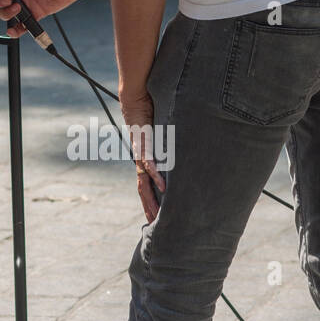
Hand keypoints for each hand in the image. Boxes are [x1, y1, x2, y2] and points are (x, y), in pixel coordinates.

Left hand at [120, 90, 165, 222]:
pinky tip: (162, 186)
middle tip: (153, 225)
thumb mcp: (161, 132)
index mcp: (144, 158)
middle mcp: (140, 157)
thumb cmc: (149, 110)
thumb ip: (168, 142)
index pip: (146, 184)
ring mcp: (141, 151)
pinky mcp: (143, 142)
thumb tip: (185, 148)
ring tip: (155, 214)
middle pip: (142, 187)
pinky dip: (156, 173)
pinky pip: (149, 161)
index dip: (149, 200)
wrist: (134, 95)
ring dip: (150, 198)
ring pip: (143, 180)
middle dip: (147, 206)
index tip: (155, 216)